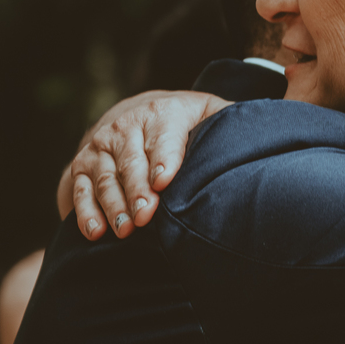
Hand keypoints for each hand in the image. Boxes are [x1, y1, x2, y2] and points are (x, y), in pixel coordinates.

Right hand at [58, 91, 231, 239]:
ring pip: (105, 177)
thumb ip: (229, 121)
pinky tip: (96, 232)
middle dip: (138, 190)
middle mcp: (127, 125)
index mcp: (164, 112)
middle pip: (132, 161)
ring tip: (125, 229)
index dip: (164, 158)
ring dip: (113, 205)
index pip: (163, 136)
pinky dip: (85, 211)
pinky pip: (81, 189)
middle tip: (147, 216)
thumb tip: (263, 134)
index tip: (164, 182)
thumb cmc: (186, 122)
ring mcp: (101, 145)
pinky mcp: (82, 164)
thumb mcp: (208, 112)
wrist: (138, 111)